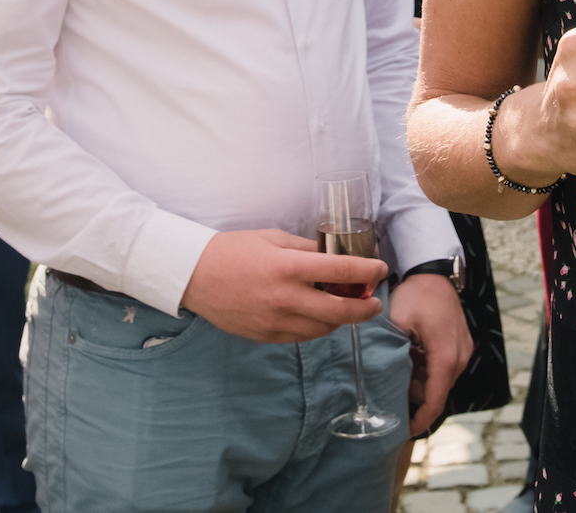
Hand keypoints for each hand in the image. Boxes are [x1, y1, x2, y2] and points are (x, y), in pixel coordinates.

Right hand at [181, 229, 387, 343]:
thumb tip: (334, 256)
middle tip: (373, 302)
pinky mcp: (266, 336)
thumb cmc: (233, 250)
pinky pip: (302, 336)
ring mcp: (276, 321)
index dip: (369, 271)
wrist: (195, 276)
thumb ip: (306, 249)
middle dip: (365, 308)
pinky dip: (318, 328)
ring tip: (348, 308)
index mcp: (288, 267)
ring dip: (342, 320)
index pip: (342, 270)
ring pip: (324, 328)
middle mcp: (286, 297)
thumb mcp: (273, 238)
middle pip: (340, 311)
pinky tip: (320, 317)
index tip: (381, 270)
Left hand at [392, 273, 471, 434]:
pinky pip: (444, 367)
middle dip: (414, 399)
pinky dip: (427, 370)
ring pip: (440, 380)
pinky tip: (410, 358)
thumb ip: (390, 352)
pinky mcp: (461, 345)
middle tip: (389, 397)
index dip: (419, 420)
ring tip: (397, 371)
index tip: (402, 431)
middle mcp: (460, 357)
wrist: (432, 271)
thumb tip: (376, 379)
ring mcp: (463, 350)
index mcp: (445, 356)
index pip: (434, 400)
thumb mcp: (396, 323)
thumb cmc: (414, 294)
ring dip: (420, 382)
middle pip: (437, 392)